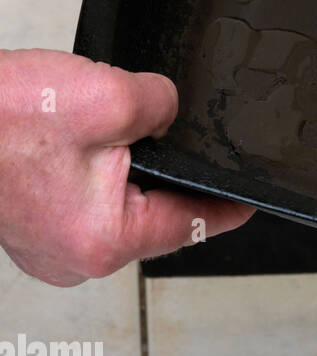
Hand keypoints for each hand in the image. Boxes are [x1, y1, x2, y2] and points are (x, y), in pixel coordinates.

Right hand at [0, 49, 254, 285]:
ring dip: (115, 164)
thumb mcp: (107, 98)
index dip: (227, 204)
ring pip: (113, 202)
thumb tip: (170, 111)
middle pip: (154, 212)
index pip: (194, 223)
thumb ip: (162, 106)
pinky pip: (78, 198)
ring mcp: (48, 246)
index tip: (250, 199)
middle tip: (137, 127)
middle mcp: (76, 257)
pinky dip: (82, 168)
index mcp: (106, 239)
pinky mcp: (29, 228)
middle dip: (158, 167)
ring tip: (84, 131)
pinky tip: (65, 140)